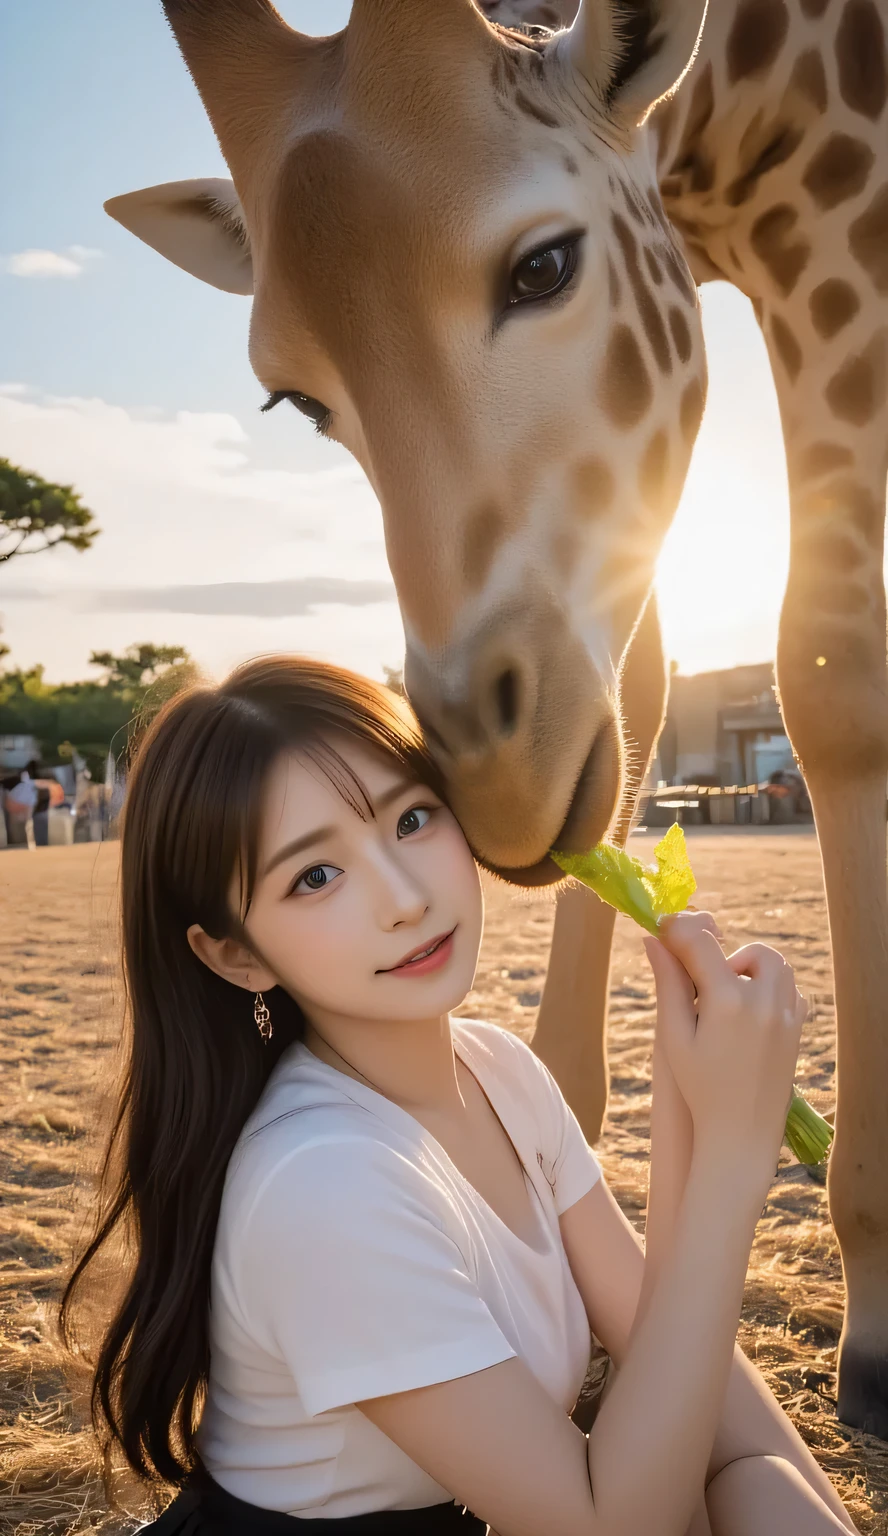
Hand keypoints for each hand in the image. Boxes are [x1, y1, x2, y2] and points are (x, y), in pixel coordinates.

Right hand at [643, 912, 807, 1172]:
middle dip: (723, 955)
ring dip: (750, 969)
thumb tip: (653, 940)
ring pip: (776, 967)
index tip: (663, 929)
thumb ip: (668, 984)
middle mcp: (763, 1001)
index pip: (701, 942)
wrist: (740, 1135)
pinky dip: (772, 990)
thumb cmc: (699, 1089)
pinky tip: (750, 1014)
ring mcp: (787, 1016)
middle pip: (749, 950)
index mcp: (727, 1001)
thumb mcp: (674, 1037)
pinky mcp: (798, 1030)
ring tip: (726, 998)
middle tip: (702, 983)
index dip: (678, 929)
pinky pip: (792, 992)